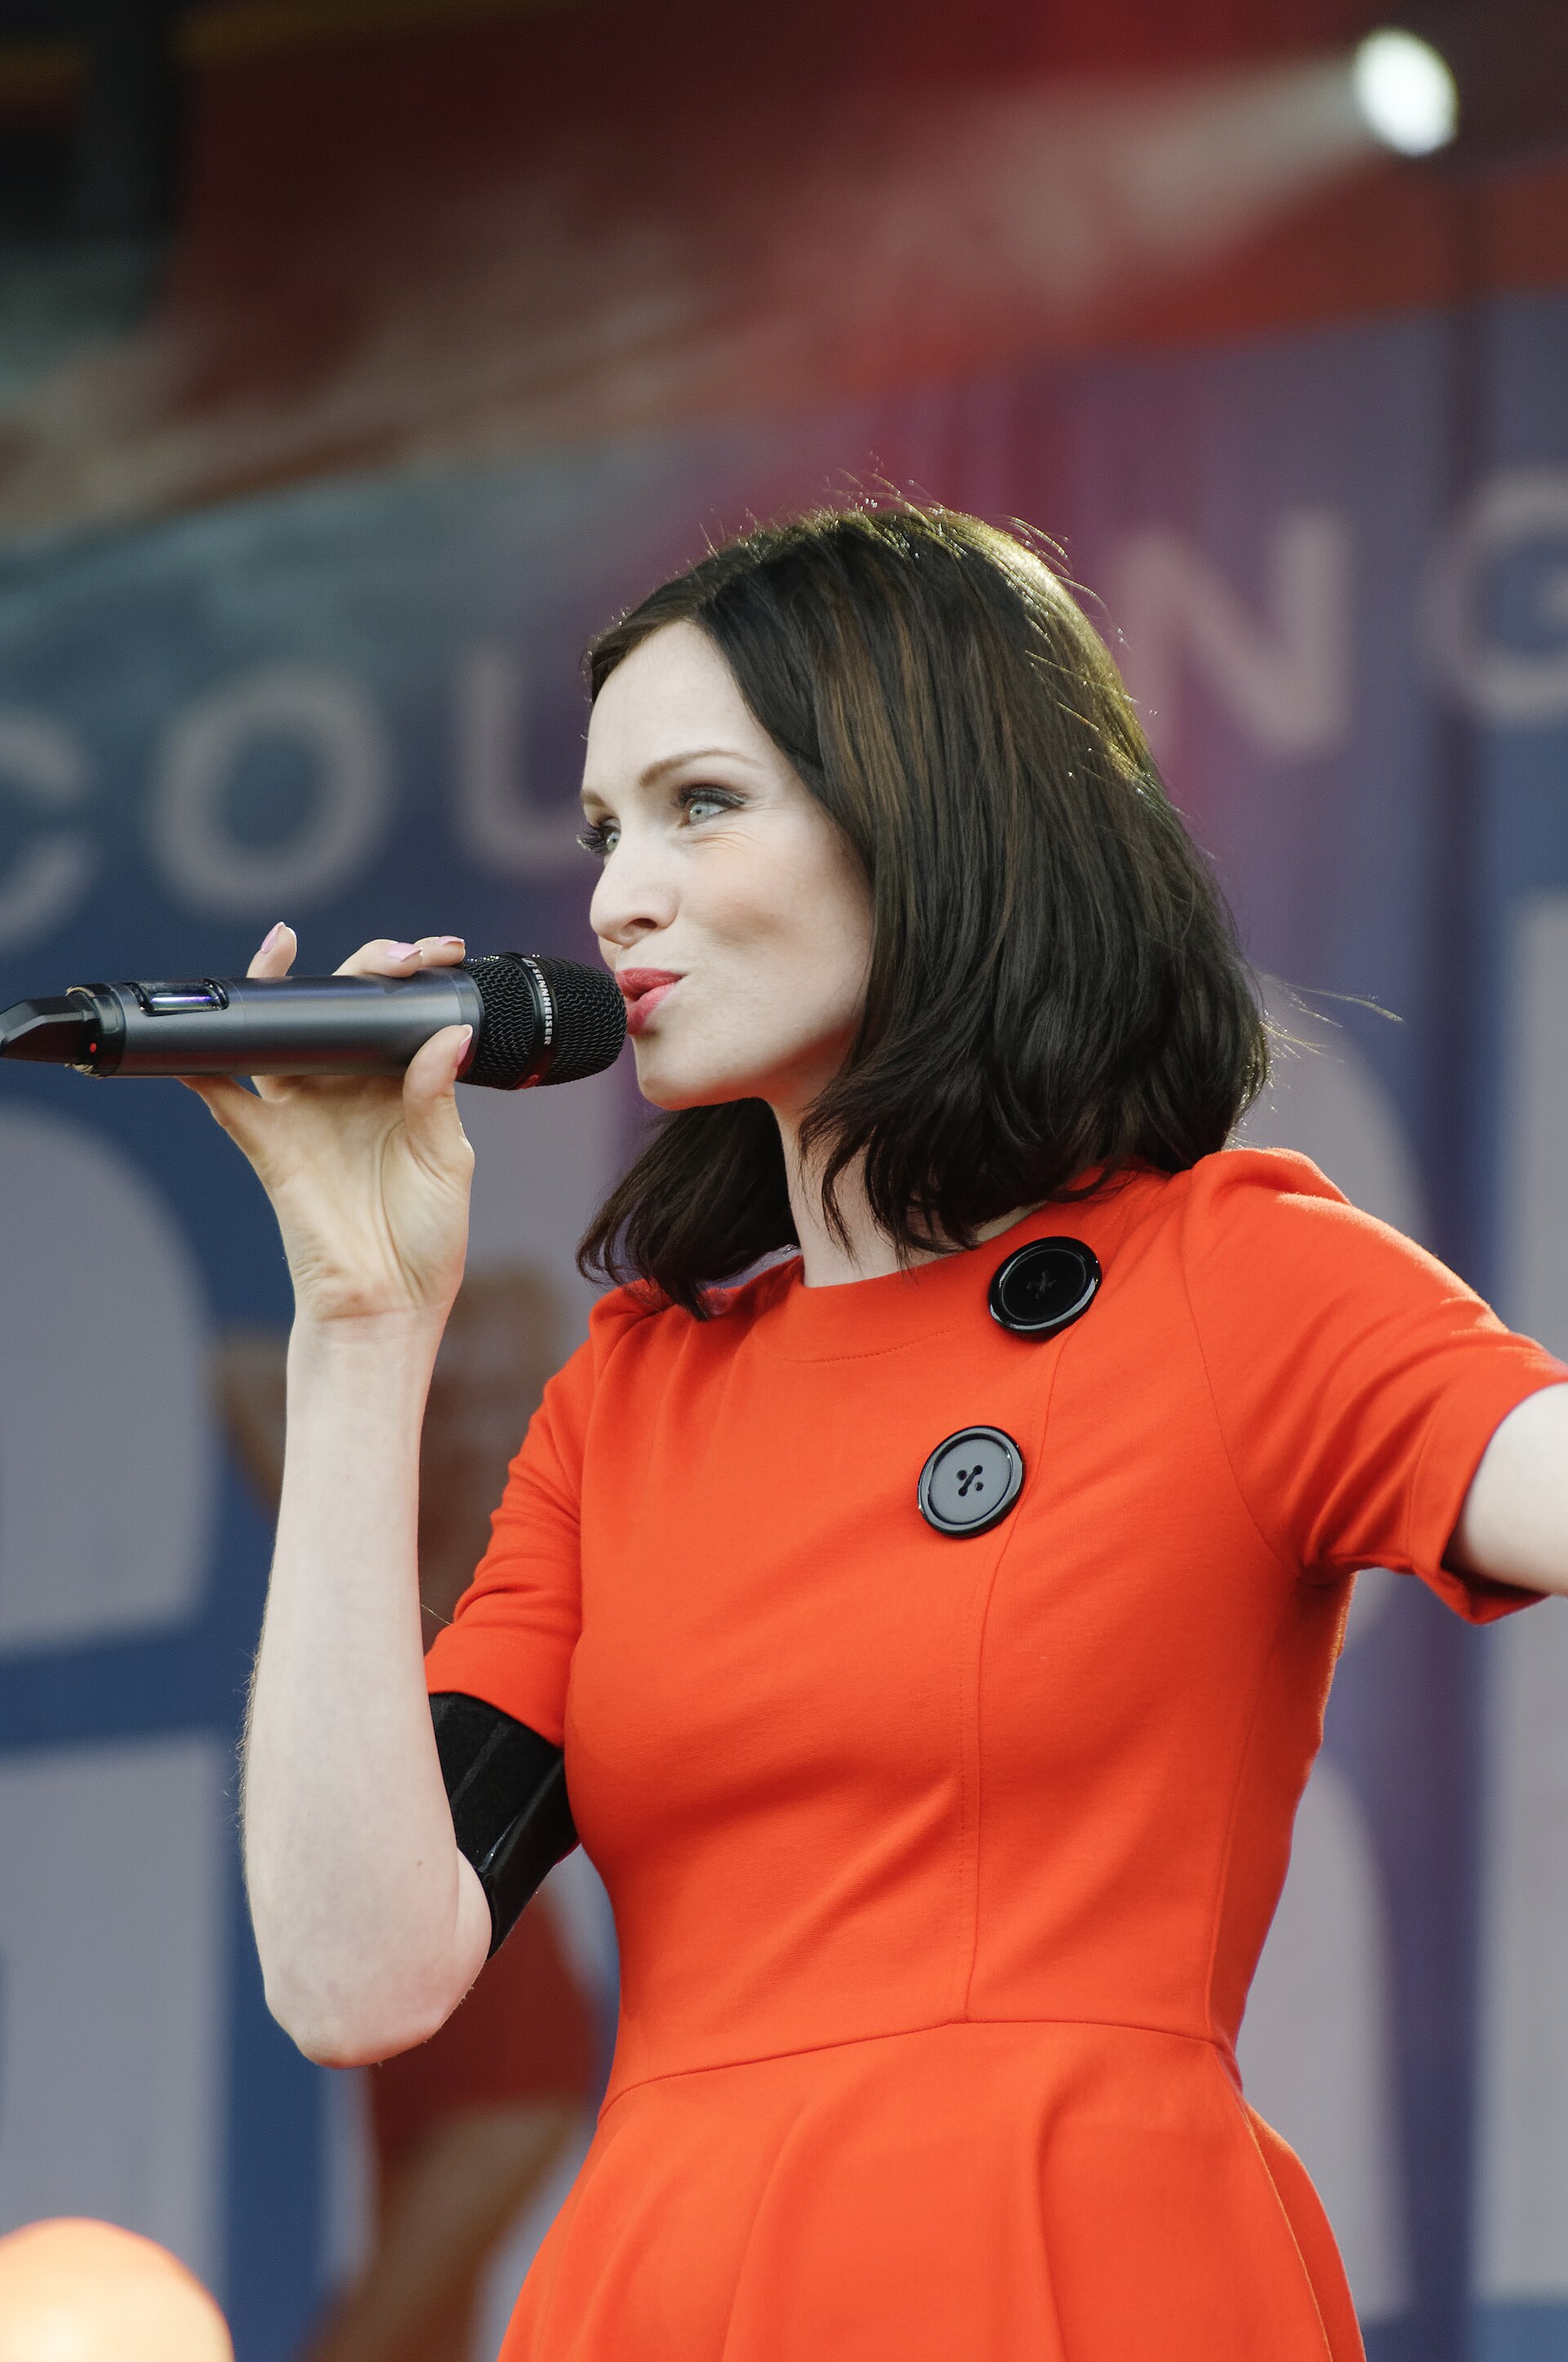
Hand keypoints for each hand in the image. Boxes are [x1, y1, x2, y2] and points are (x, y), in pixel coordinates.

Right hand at [183, 926, 475, 1328]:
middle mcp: (348, 1091)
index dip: (411, 979)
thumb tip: (448, 1034)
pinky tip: (197, 1035)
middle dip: (359, 967)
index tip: (439, 952)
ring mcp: (305, 1112)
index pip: (397, 1016)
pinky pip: (226, 1094)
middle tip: (393, 956)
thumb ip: (437, 1096)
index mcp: (399, 1089)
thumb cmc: (426, 1240)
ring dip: (273, 987)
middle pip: (337, 1011)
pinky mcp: (269, 1141)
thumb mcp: (447, 1161)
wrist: (388, 1305)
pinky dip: (203, 1063)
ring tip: (282, 947)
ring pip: (279, 1034)